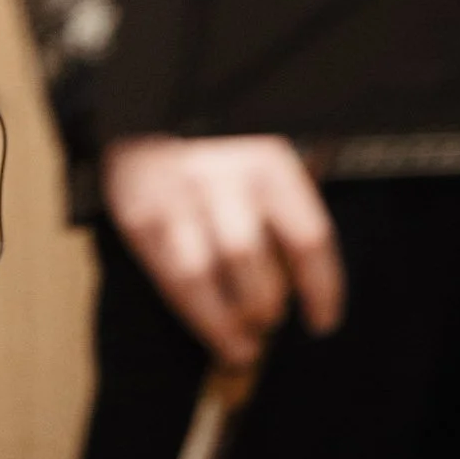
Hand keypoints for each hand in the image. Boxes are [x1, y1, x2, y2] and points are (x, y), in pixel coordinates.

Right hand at [101, 134, 344, 367]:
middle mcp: (220, 176)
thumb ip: (289, 205)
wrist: (143, 111)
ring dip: (227, 324)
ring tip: (242, 347)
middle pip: (251, 260)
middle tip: (269, 322)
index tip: (322, 321)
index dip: (321, 289)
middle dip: (265, 305)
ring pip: (203, 276)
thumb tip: (314, 278)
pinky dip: (195, 315)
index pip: (307, 238)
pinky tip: (213, 332)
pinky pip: (169, 278)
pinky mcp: (137, 214)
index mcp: (266, 162)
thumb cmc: (217, 146)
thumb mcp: (263, 154)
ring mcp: (173, 196)